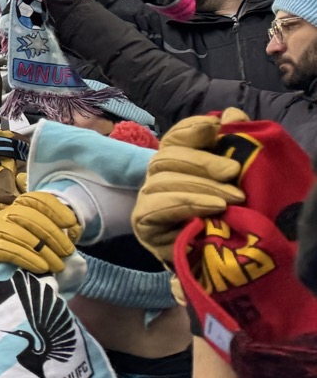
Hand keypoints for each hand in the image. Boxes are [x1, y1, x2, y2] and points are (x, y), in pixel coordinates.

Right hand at [0, 192, 81, 278]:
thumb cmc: (15, 254)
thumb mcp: (35, 240)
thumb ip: (53, 233)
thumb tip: (75, 230)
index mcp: (17, 209)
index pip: (35, 199)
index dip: (54, 208)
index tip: (71, 223)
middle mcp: (2, 215)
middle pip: (29, 216)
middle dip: (52, 234)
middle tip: (68, 252)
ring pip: (19, 234)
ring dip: (43, 251)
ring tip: (58, 266)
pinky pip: (8, 250)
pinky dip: (27, 259)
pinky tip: (41, 268)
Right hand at [131, 110, 248, 262]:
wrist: (220, 262)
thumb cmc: (227, 218)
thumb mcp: (233, 178)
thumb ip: (232, 144)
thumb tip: (232, 115)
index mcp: (178, 164)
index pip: (174, 138)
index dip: (190, 129)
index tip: (216, 126)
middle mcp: (157, 178)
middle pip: (165, 158)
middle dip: (201, 161)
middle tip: (234, 172)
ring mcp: (147, 200)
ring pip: (161, 180)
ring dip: (199, 186)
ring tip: (232, 198)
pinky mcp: (144, 223)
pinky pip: (156, 206)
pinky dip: (185, 203)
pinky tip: (212, 208)